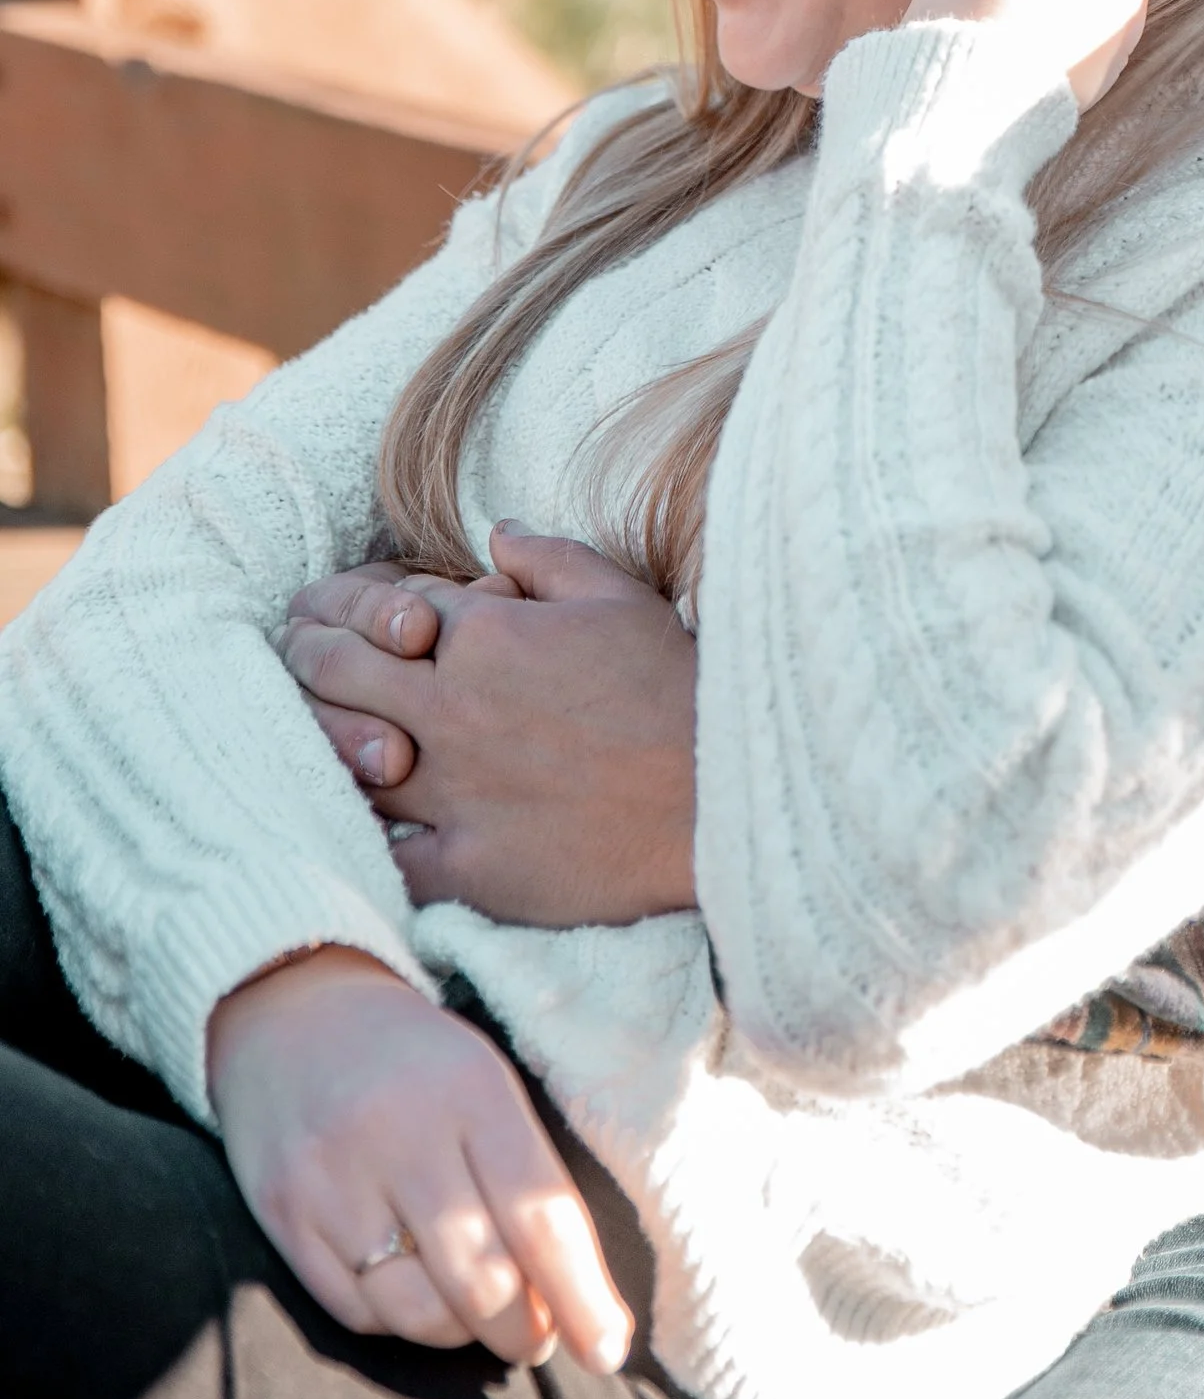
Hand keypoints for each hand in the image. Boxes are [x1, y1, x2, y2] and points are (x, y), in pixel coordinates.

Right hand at [207, 945, 632, 1372]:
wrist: (291, 1008)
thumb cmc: (414, 1061)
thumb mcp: (485, 1083)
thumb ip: (526, 1178)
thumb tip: (574, 1300)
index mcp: (474, 1091)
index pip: (541, 1218)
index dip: (582, 1298)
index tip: (608, 1351)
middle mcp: (401, 1133)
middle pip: (482, 1280)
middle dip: (523, 1330)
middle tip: (535, 1336)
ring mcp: (333, 1177)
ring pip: (416, 1310)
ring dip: (460, 1334)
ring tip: (475, 1318)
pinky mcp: (281, 1212)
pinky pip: (354, 1311)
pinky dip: (395, 1321)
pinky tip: (410, 1293)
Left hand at [283, 529, 696, 924]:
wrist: (719, 796)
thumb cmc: (676, 689)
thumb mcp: (620, 598)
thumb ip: (548, 558)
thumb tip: (496, 531)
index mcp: (487, 637)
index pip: (384, 607)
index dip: (348, 600)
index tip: (326, 603)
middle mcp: (454, 710)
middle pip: (339, 672)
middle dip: (303, 653)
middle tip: (289, 650)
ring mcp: (455, 792)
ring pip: (343, 760)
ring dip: (316, 738)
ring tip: (297, 729)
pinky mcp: (469, 867)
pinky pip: (386, 855)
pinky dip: (360, 838)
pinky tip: (347, 827)